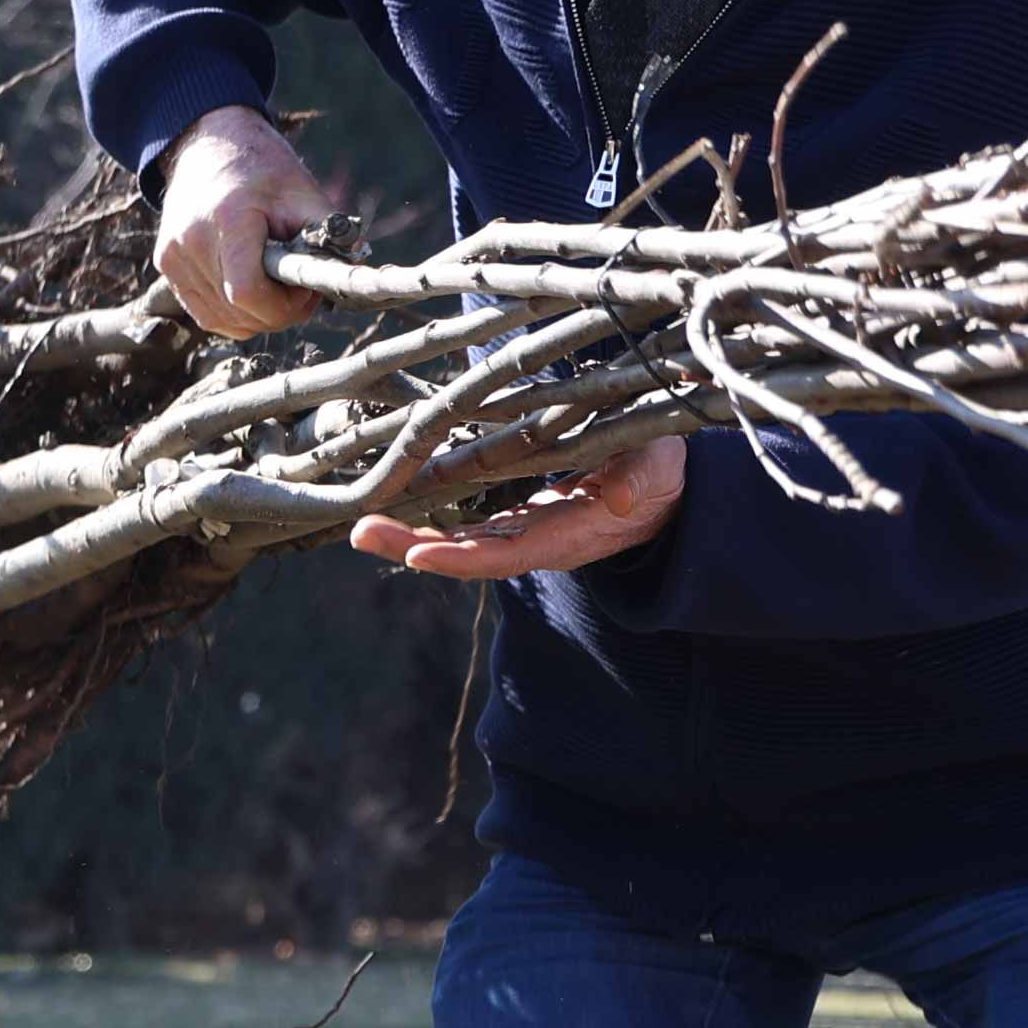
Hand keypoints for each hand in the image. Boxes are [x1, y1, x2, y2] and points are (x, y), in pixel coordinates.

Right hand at [150, 104, 333, 337]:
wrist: (209, 144)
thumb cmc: (260, 167)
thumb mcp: (302, 193)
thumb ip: (328, 236)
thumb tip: (353, 273)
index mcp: (228, 220)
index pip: (249, 294)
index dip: (284, 307)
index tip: (304, 292)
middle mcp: (191, 242)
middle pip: (238, 313)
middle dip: (276, 313)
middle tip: (298, 290)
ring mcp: (173, 256)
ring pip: (221, 321)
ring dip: (255, 316)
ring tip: (275, 286)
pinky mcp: (166, 265)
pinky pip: (205, 313)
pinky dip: (233, 313)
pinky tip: (252, 289)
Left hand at [352, 434, 685, 581]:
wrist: (666, 491)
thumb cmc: (662, 474)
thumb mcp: (660, 470)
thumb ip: (641, 481)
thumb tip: (616, 498)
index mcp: (569, 536)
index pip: (506, 555)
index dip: (461, 557)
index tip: (417, 555)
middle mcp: (538, 543)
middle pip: (467, 555)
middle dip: (412, 547)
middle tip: (361, 532)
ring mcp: (523, 533)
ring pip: (458, 541)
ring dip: (408, 537)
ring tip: (362, 525)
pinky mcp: (516, 518)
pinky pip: (465, 525)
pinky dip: (428, 520)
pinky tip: (391, 511)